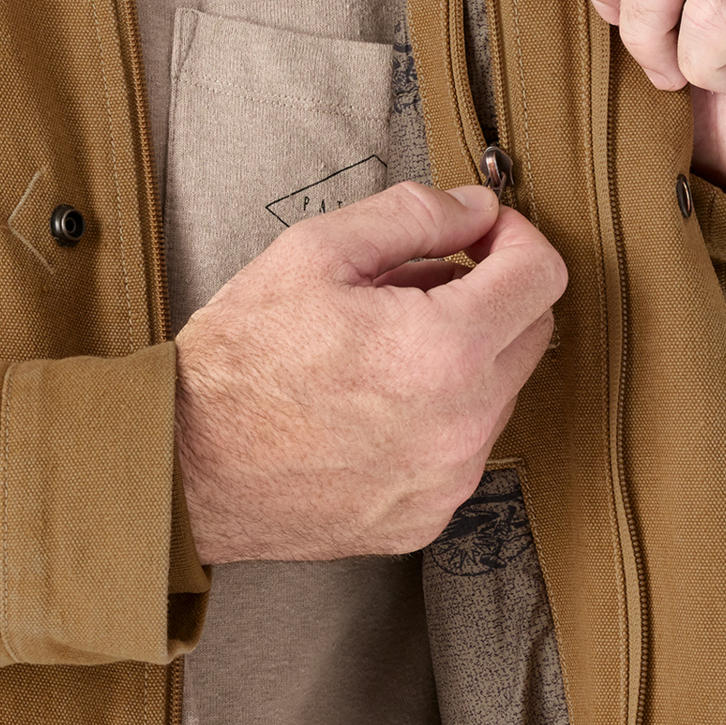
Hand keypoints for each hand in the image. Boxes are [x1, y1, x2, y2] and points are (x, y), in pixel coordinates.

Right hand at [174, 182, 564, 563]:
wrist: (184, 467)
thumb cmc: (237, 364)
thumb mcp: (313, 252)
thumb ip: (411, 216)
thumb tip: (474, 207)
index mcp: (442, 351)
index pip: (542, 276)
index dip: (515, 235)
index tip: (482, 230)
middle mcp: (461, 426)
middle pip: (534, 332)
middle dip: (494, 291)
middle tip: (424, 277)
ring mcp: (447, 480)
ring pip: (501, 390)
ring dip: (467, 352)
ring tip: (385, 339)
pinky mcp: (426, 517)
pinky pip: (464, 446)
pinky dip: (441, 411)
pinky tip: (378, 395)